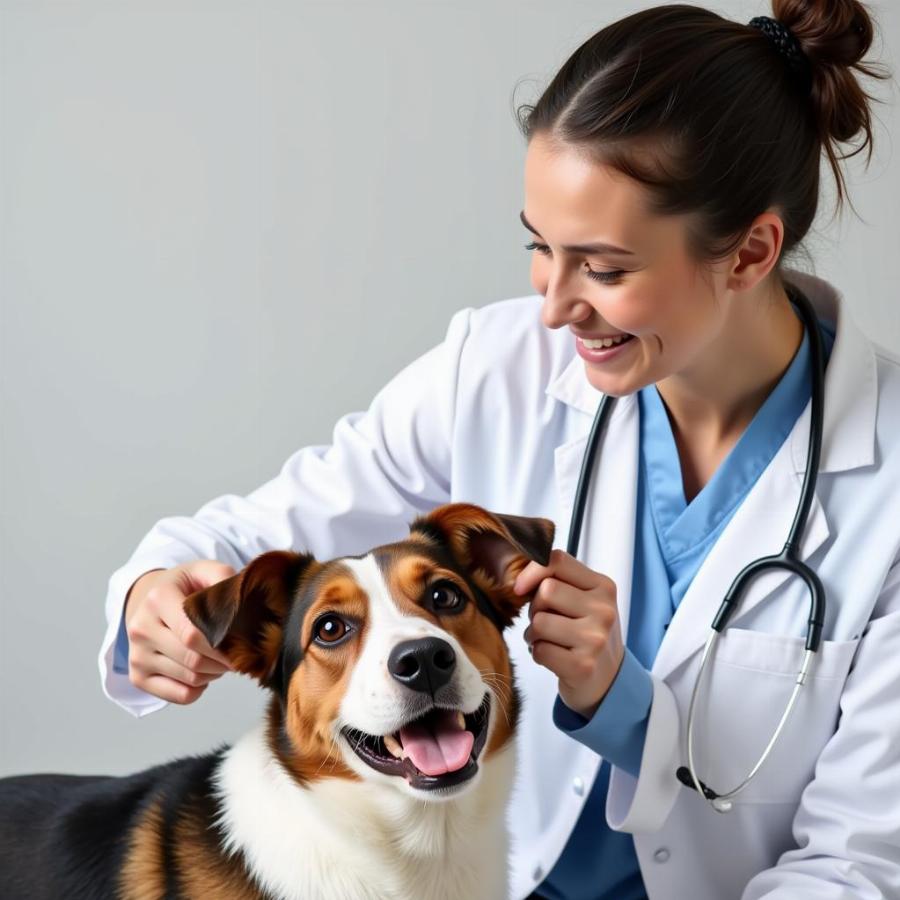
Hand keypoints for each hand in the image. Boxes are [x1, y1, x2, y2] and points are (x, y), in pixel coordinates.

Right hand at [123, 560, 236, 703]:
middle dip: (224, 661)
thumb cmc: (185, 587)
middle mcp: (141, 628)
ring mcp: (136, 655)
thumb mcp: (205, 571)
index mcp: (158, 598)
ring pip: (191, 678)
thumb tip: (244, 604)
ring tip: (220, 656)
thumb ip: (226, 579)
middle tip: (239, 653)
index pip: (193, 634)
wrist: (151, 600)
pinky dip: (201, 687)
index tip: (244, 645)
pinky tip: (204, 670)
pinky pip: (181, 696)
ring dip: (215, 672)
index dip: (223, 645)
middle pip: (194, 659)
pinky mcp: (138, 677)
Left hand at [514, 548, 624, 718]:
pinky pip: (540, 650)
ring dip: (534, 634)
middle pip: (546, 591)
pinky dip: (538, 654)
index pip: (558, 560)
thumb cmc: (588, 634)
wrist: (608, 680)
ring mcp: (595, 639)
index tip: (522, 587)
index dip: (532, 571)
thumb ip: (557, 581)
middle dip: (535, 608)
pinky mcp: (583, 666)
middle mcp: (604, 610)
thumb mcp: (583, 600)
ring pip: (539, 622)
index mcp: (603, 587)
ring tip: (548, 641)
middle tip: (546, 621)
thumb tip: (520, 582)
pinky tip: (554, 657)